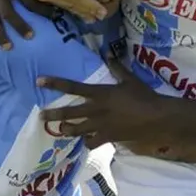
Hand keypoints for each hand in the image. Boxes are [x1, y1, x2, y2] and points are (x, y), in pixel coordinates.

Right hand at [11, 0, 107, 21]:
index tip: (104, 12)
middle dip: (87, 11)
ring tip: (91, 17)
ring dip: (79, 12)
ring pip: (65, 6)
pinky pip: (58, 3)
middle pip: (72, 5)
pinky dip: (69, 7)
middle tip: (102, 17)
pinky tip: (74, 10)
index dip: (91, 5)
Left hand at [37, 65, 171, 146]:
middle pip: (68, 114)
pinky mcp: (107, 138)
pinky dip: (88, 142)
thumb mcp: (130, 79)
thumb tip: (109, 53)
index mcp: (100, 93)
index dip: (55, 83)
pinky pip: (91, 142)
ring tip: (60, 130)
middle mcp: (96, 110)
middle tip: (41, 116)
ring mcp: (100, 126)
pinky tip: (87, 141)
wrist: (155, 118)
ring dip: (66, 130)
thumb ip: (117, 68)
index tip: (39, 81)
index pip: (72, 87)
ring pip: (76, 130)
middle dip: (52, 115)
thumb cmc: (143, 96)